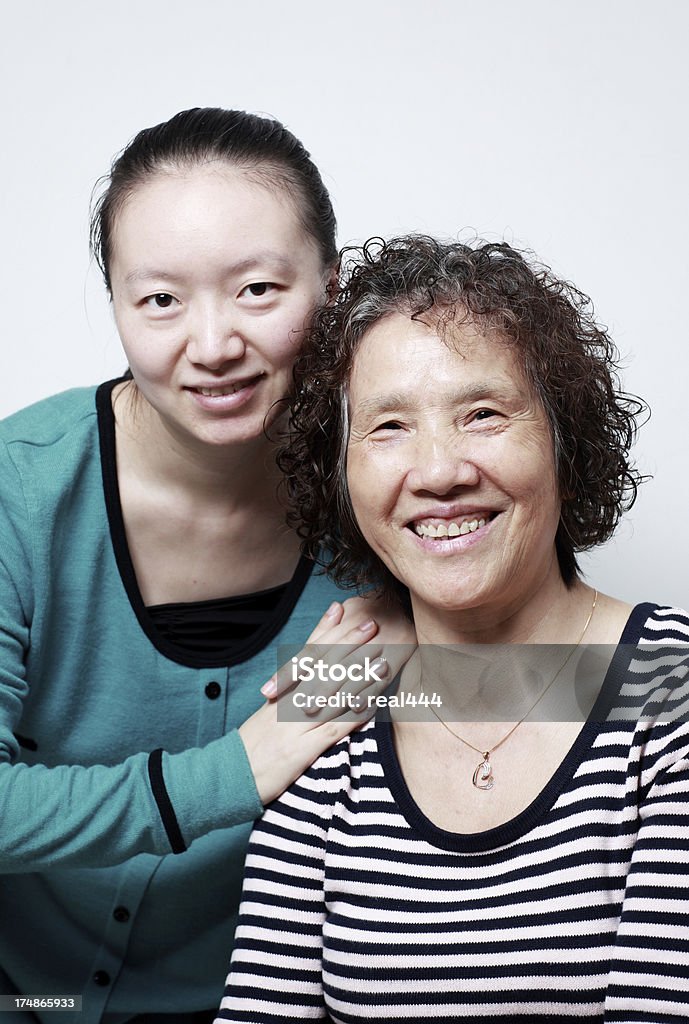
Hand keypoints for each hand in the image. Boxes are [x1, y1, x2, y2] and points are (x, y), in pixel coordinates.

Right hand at [239, 598, 415, 805]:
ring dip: (360, 676)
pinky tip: (374, 705)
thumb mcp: (266, 716)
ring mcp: (296, 724)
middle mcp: (289, 701)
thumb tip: (306, 682)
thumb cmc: (250, 749)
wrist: (227, 776)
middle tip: (372, 623)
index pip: (307, 654)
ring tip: (383, 660)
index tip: (343, 609)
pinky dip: (354, 715)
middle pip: (323, 666)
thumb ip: (285, 696)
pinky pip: (332, 729)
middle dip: (349, 644)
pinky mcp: (302, 749)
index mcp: (281, 692)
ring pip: (333, 693)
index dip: (326, 631)